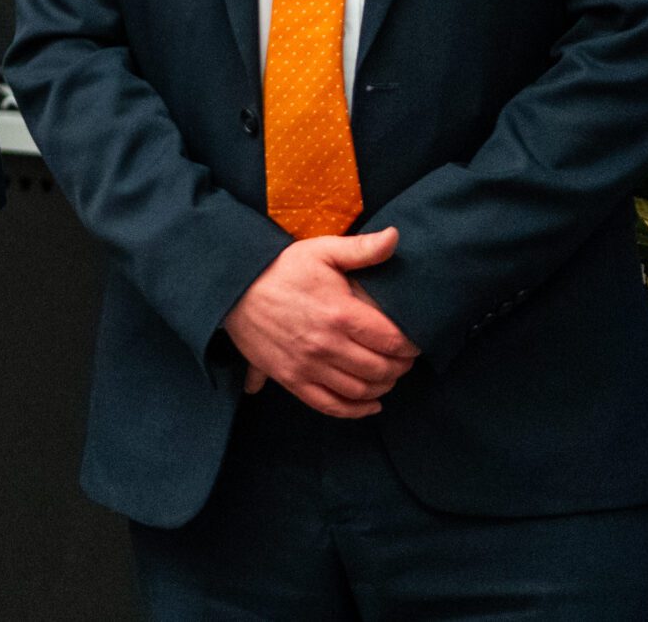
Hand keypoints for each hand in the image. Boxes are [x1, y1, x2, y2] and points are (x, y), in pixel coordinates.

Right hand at [222, 229, 420, 417]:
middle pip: (381, 369)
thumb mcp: (320, 251)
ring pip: (360, 391)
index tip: (414, 340)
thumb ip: (361, 249)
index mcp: (340, 314)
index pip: (393, 341)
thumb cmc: (279, 268)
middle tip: (403, 358)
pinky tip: (370, 404)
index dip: (411, 345)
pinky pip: (330, 405)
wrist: (233, 288)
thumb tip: (395, 237)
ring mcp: (308, 365)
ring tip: (387, 375)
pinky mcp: (291, 379)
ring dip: (382, 387)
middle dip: (400, 366)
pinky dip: (355, 410)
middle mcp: (326, 345)